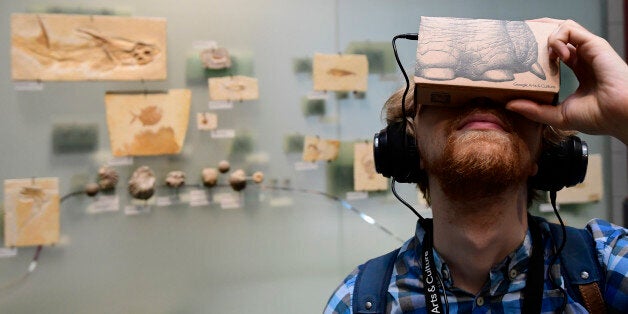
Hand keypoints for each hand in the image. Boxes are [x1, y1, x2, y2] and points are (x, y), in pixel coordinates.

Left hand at [506, 18, 627, 143]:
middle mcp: (584, 56)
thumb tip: (510, 105)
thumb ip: (535, 110)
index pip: (555, 52)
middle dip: (536, 33)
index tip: (519, 54)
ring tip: (537, 52)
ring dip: (544, 34)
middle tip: (518, 40)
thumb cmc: (600, 116)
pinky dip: (556, 39)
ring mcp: (588, 49)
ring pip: (562, 28)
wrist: (619, 114)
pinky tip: (557, 57)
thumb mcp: (558, 115)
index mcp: (579, 70)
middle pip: (557, 35)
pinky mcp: (593, 44)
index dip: (537, 49)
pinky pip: (569, 29)